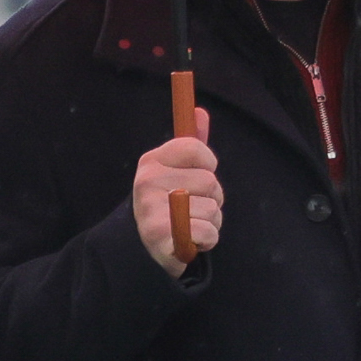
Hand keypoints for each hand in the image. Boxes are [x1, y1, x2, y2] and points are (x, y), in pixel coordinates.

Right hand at [133, 128, 220, 264]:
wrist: (147, 249)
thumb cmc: (169, 205)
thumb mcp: (176, 172)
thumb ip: (190, 146)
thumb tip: (199, 112)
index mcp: (151, 161)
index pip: (195, 148)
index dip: (207, 163)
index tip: (199, 174)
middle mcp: (147, 181)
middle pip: (210, 181)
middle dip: (212, 198)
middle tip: (194, 208)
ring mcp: (151, 209)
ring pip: (212, 208)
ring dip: (211, 221)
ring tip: (193, 225)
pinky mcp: (160, 237)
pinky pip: (207, 232)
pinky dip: (208, 240)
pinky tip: (193, 240)